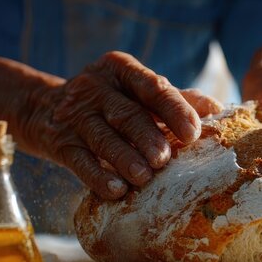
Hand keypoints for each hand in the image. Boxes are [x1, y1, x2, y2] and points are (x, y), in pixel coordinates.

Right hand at [19, 52, 221, 198]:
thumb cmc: (110, 102)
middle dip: (148, 136)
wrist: (43, 107)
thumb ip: (175, 99)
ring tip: (144, 177)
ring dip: (125, 158)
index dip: (174, 109)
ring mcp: (75, 115)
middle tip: (165, 158)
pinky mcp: (59, 142)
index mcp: (122, 70)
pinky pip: (79, 161)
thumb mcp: (137, 91)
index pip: (152, 87)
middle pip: (126, 114)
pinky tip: (116, 190)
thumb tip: (217, 109)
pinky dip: (97, 177)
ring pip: (102, 138)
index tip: (194, 132)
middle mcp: (95, 88)